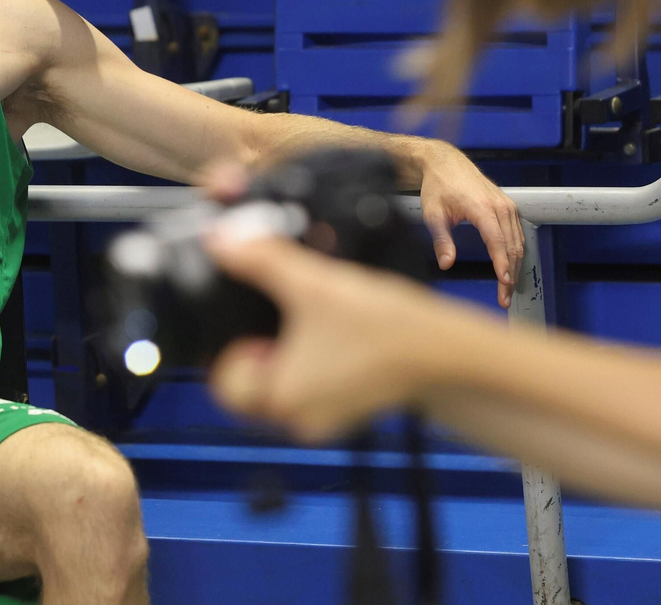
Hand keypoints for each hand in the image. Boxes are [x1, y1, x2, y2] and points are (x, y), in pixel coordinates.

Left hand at [205, 226, 471, 442]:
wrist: (442, 348)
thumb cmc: (383, 325)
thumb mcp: (313, 282)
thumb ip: (261, 258)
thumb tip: (219, 240)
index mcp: (281, 397)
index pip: (224, 383)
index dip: (229, 348)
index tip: (248, 320)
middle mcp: (298, 419)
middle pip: (250, 387)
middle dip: (257, 350)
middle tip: (280, 318)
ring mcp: (324, 419)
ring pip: (281, 387)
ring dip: (285, 356)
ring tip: (308, 322)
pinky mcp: (347, 411)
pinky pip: (311, 389)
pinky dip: (312, 365)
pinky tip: (331, 335)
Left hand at [416, 143, 523, 305]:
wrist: (446, 163)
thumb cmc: (438, 186)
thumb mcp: (433, 214)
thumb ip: (441, 240)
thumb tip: (446, 264)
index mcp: (482, 208)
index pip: (497, 242)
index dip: (502, 265)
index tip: (504, 284)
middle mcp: (500, 206)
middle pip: (512, 247)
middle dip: (510, 275)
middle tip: (504, 298)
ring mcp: (506, 205)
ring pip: (518, 242)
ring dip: (515, 267)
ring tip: (507, 289)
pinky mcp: (507, 206)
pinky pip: (517, 234)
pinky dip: (516, 253)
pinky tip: (511, 268)